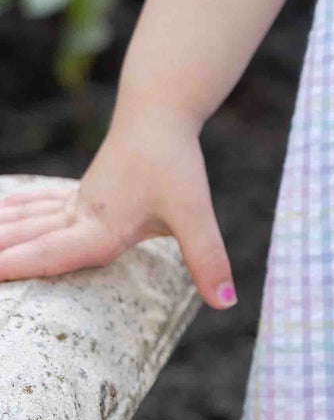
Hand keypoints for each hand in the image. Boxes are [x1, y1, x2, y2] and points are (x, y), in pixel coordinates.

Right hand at [0, 113, 235, 311]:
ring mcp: (69, 208)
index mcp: (99, 229)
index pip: (54, 255)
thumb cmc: (174, 164)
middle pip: (24, 242)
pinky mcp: (71, 200)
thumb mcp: (195, 212)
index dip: (21, 266)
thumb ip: (208, 259)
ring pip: (19, 224)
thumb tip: (227, 304)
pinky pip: (27, 211)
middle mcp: (76, 219)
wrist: (157, 116)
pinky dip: (5, 215)